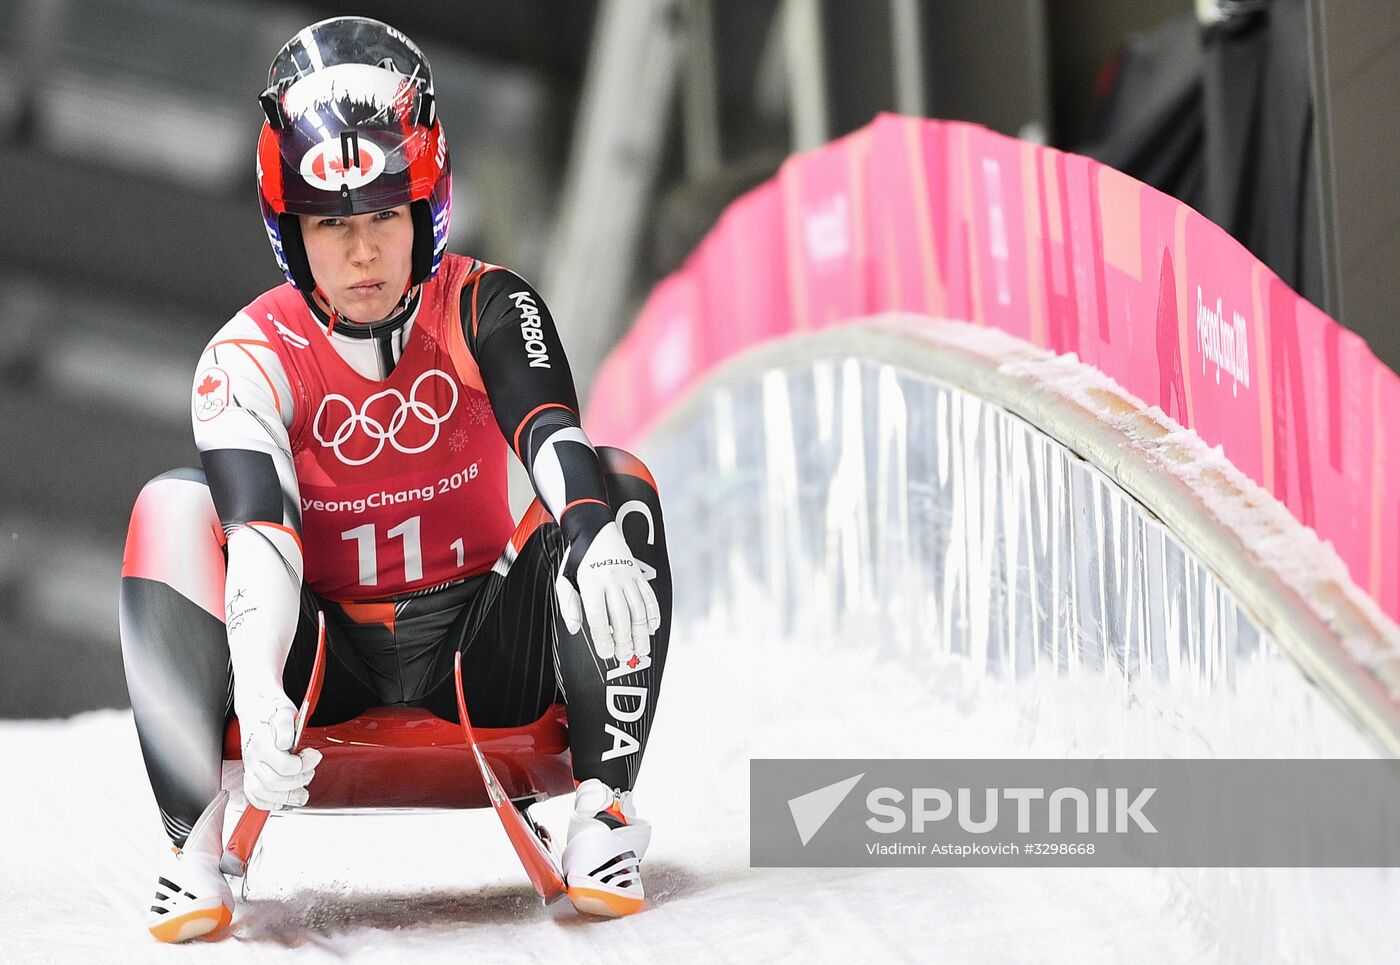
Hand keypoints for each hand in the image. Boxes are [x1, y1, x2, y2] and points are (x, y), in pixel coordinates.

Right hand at [234, 687, 320, 810]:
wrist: (257, 710)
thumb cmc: (272, 711)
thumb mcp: (283, 711)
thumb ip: (285, 726)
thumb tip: (284, 744)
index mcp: (261, 743)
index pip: (285, 767)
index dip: (304, 765)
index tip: (314, 756)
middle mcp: (252, 758)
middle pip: (275, 783)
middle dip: (298, 780)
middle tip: (310, 772)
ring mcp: (250, 768)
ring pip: (264, 794)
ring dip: (287, 797)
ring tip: (302, 793)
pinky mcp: (250, 774)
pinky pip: (254, 797)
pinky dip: (269, 803)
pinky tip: (283, 800)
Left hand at [555, 521, 659, 662]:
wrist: (594, 528)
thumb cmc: (578, 558)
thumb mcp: (564, 578)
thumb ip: (568, 604)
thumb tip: (575, 629)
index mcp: (591, 582)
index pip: (598, 617)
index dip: (603, 638)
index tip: (605, 653)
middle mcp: (611, 579)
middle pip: (621, 616)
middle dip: (624, 640)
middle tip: (625, 656)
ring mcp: (628, 576)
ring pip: (639, 609)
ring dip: (641, 633)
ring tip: (641, 649)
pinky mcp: (638, 574)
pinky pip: (649, 596)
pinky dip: (653, 614)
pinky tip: (652, 628)